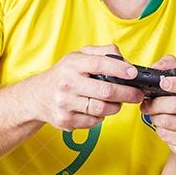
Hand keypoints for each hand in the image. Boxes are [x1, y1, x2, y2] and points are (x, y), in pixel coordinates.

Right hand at [24, 45, 144, 130]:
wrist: (37, 96)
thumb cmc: (64, 74)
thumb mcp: (79, 56)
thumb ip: (103, 53)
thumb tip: (125, 63)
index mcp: (72, 64)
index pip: (99, 64)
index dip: (119, 69)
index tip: (133, 74)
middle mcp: (67, 83)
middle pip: (105, 91)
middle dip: (127, 93)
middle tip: (138, 95)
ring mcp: (65, 104)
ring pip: (102, 109)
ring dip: (116, 106)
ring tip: (119, 102)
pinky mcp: (65, 121)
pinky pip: (94, 121)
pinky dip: (102, 116)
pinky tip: (100, 110)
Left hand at [141, 54, 175, 155]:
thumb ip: (170, 66)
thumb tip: (157, 66)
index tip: (163, 82)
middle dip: (156, 103)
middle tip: (147, 102)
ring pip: (168, 121)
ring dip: (155, 116)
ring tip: (154, 113)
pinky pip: (166, 135)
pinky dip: (159, 129)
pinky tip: (162, 125)